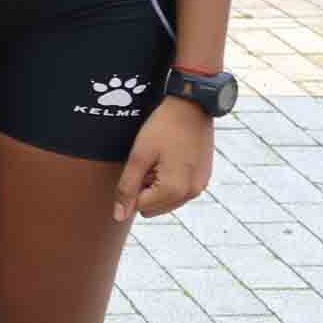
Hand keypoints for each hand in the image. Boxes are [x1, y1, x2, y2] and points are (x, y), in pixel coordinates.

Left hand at [113, 98, 211, 221]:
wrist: (192, 105)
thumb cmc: (162, 128)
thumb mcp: (138, 156)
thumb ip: (127, 188)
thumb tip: (118, 217)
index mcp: (174, 190)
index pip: (139, 206)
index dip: (132, 185)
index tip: (139, 163)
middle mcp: (191, 194)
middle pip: (152, 207)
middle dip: (145, 188)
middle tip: (150, 161)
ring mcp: (200, 186)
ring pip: (165, 201)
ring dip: (157, 185)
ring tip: (161, 159)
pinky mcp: (204, 178)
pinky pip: (179, 191)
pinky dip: (170, 181)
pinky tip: (171, 158)